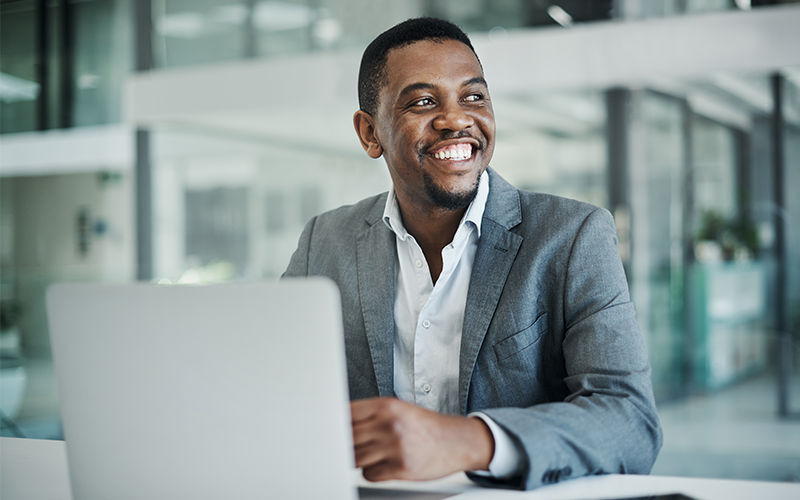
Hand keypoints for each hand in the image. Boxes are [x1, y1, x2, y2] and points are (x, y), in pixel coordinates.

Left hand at [350, 397, 493, 481]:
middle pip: (348, 438)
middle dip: (347, 444)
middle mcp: (390, 424)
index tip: (332, 429)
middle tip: (354, 445)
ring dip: (359, 460)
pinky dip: (372, 472)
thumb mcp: (398, 410)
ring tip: (373, 454)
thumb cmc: (425, 426)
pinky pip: (369, 474)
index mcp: (387, 406)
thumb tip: (340, 425)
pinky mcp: (401, 468)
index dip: (336, 423)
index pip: (347, 413)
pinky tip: (384, 465)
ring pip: (355, 458)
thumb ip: (371, 415)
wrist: (457, 441)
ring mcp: (395, 447)